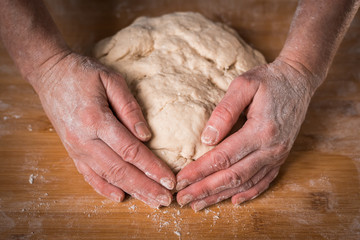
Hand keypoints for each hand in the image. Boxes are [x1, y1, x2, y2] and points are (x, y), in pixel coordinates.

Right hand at [31, 52, 174, 207]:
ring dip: (131, 190)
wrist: (50, 73)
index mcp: (96, 119)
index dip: (152, 167)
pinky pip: (88, 174)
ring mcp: (75, 147)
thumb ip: (129, 108)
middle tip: (166, 199)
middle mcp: (84, 139)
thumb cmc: (83, 73)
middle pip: (120, 169)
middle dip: (146, 187)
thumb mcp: (111, 80)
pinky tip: (119, 197)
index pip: (130, 151)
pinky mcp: (71, 150)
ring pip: (106, 176)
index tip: (169, 180)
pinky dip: (104, 188)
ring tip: (151, 201)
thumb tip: (146, 136)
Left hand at [176, 58, 317, 210]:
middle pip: (232, 176)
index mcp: (260, 130)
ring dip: (221, 195)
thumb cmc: (269, 80)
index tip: (180, 180)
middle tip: (183, 198)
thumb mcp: (244, 85)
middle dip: (205, 189)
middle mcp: (271, 149)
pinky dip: (249, 193)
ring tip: (199, 204)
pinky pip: (264, 181)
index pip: (223, 157)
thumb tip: (206, 138)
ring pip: (246, 183)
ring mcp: (277, 155)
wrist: (298, 80)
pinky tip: (234, 200)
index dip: (199, 171)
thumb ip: (225, 111)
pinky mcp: (280, 156)